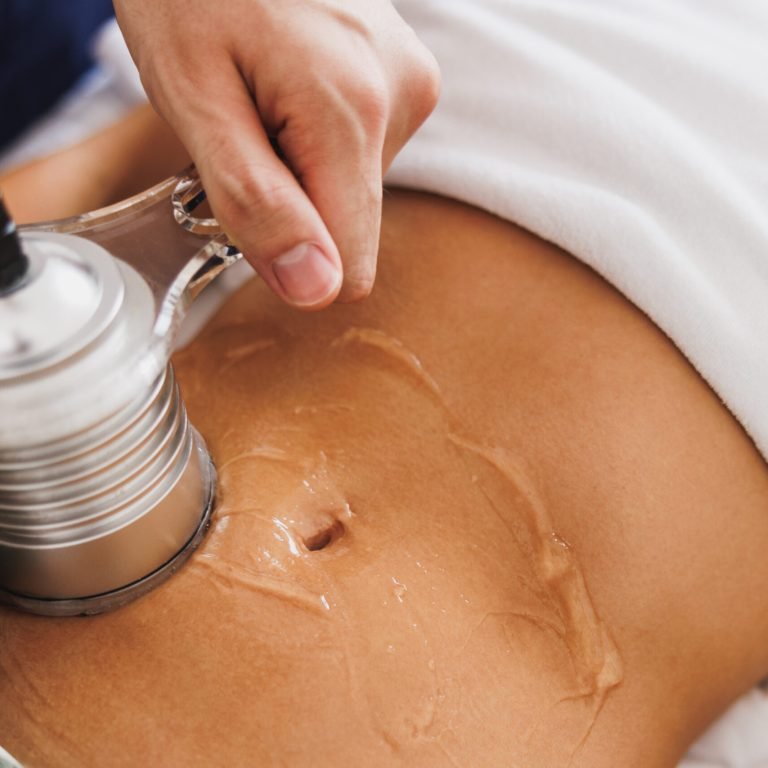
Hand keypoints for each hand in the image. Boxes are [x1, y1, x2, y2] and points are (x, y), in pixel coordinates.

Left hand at [113, 0, 439, 308]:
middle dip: (288, 198)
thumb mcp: (196, 101)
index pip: (350, 264)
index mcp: (353, 111)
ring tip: (259, 92)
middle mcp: (404, 96)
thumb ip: (258, 204)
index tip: (244, 202)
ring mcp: (410, 81)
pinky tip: (286, 81)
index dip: (289, 255)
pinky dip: (315, 135)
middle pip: (347, 224)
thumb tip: (317, 292)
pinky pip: (361, 149)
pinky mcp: (404, 76)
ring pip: (353, 188)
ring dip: (298, 163)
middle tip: (241, 126)